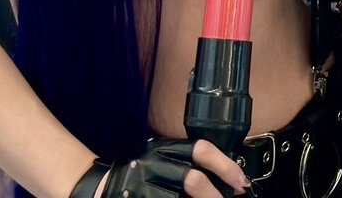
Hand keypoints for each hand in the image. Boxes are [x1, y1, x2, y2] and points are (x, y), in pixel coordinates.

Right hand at [80, 138, 250, 197]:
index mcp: (163, 148)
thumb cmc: (138, 172)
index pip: (200, 149)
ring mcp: (142, 187)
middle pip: (193, 180)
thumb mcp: (159, 156)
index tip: (241, 180)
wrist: (100, 187)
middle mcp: (153, 164)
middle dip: (216, 194)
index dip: (224, 164)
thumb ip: (183, 160)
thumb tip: (223, 174)